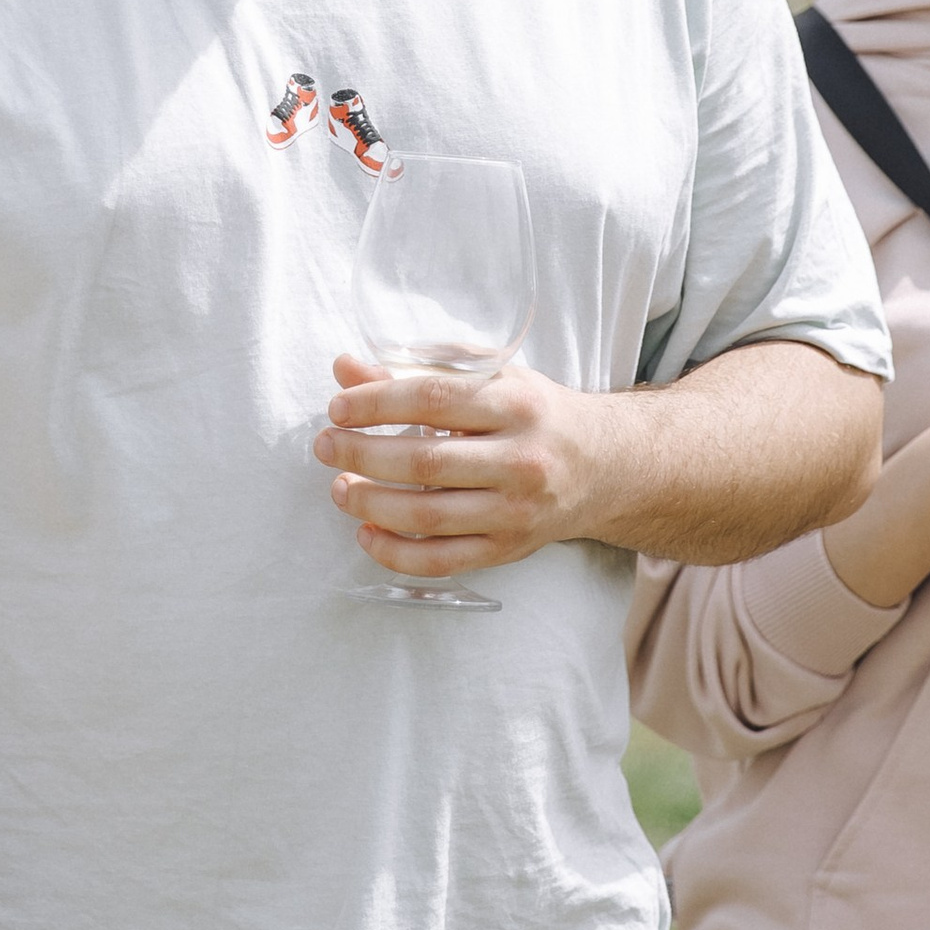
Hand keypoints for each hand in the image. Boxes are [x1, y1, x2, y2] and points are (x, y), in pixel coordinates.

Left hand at [314, 355, 610, 580]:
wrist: (605, 465)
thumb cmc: (535, 415)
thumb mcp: (489, 381)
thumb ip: (416, 374)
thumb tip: (344, 368)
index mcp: (517, 404)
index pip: (433, 400)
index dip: (376, 404)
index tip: (338, 407)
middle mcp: (522, 458)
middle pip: (425, 461)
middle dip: (362, 454)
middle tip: (325, 445)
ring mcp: (516, 510)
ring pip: (428, 516)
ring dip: (371, 504)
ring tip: (339, 487)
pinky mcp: (509, 549)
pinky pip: (442, 561)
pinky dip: (396, 553)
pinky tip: (367, 533)